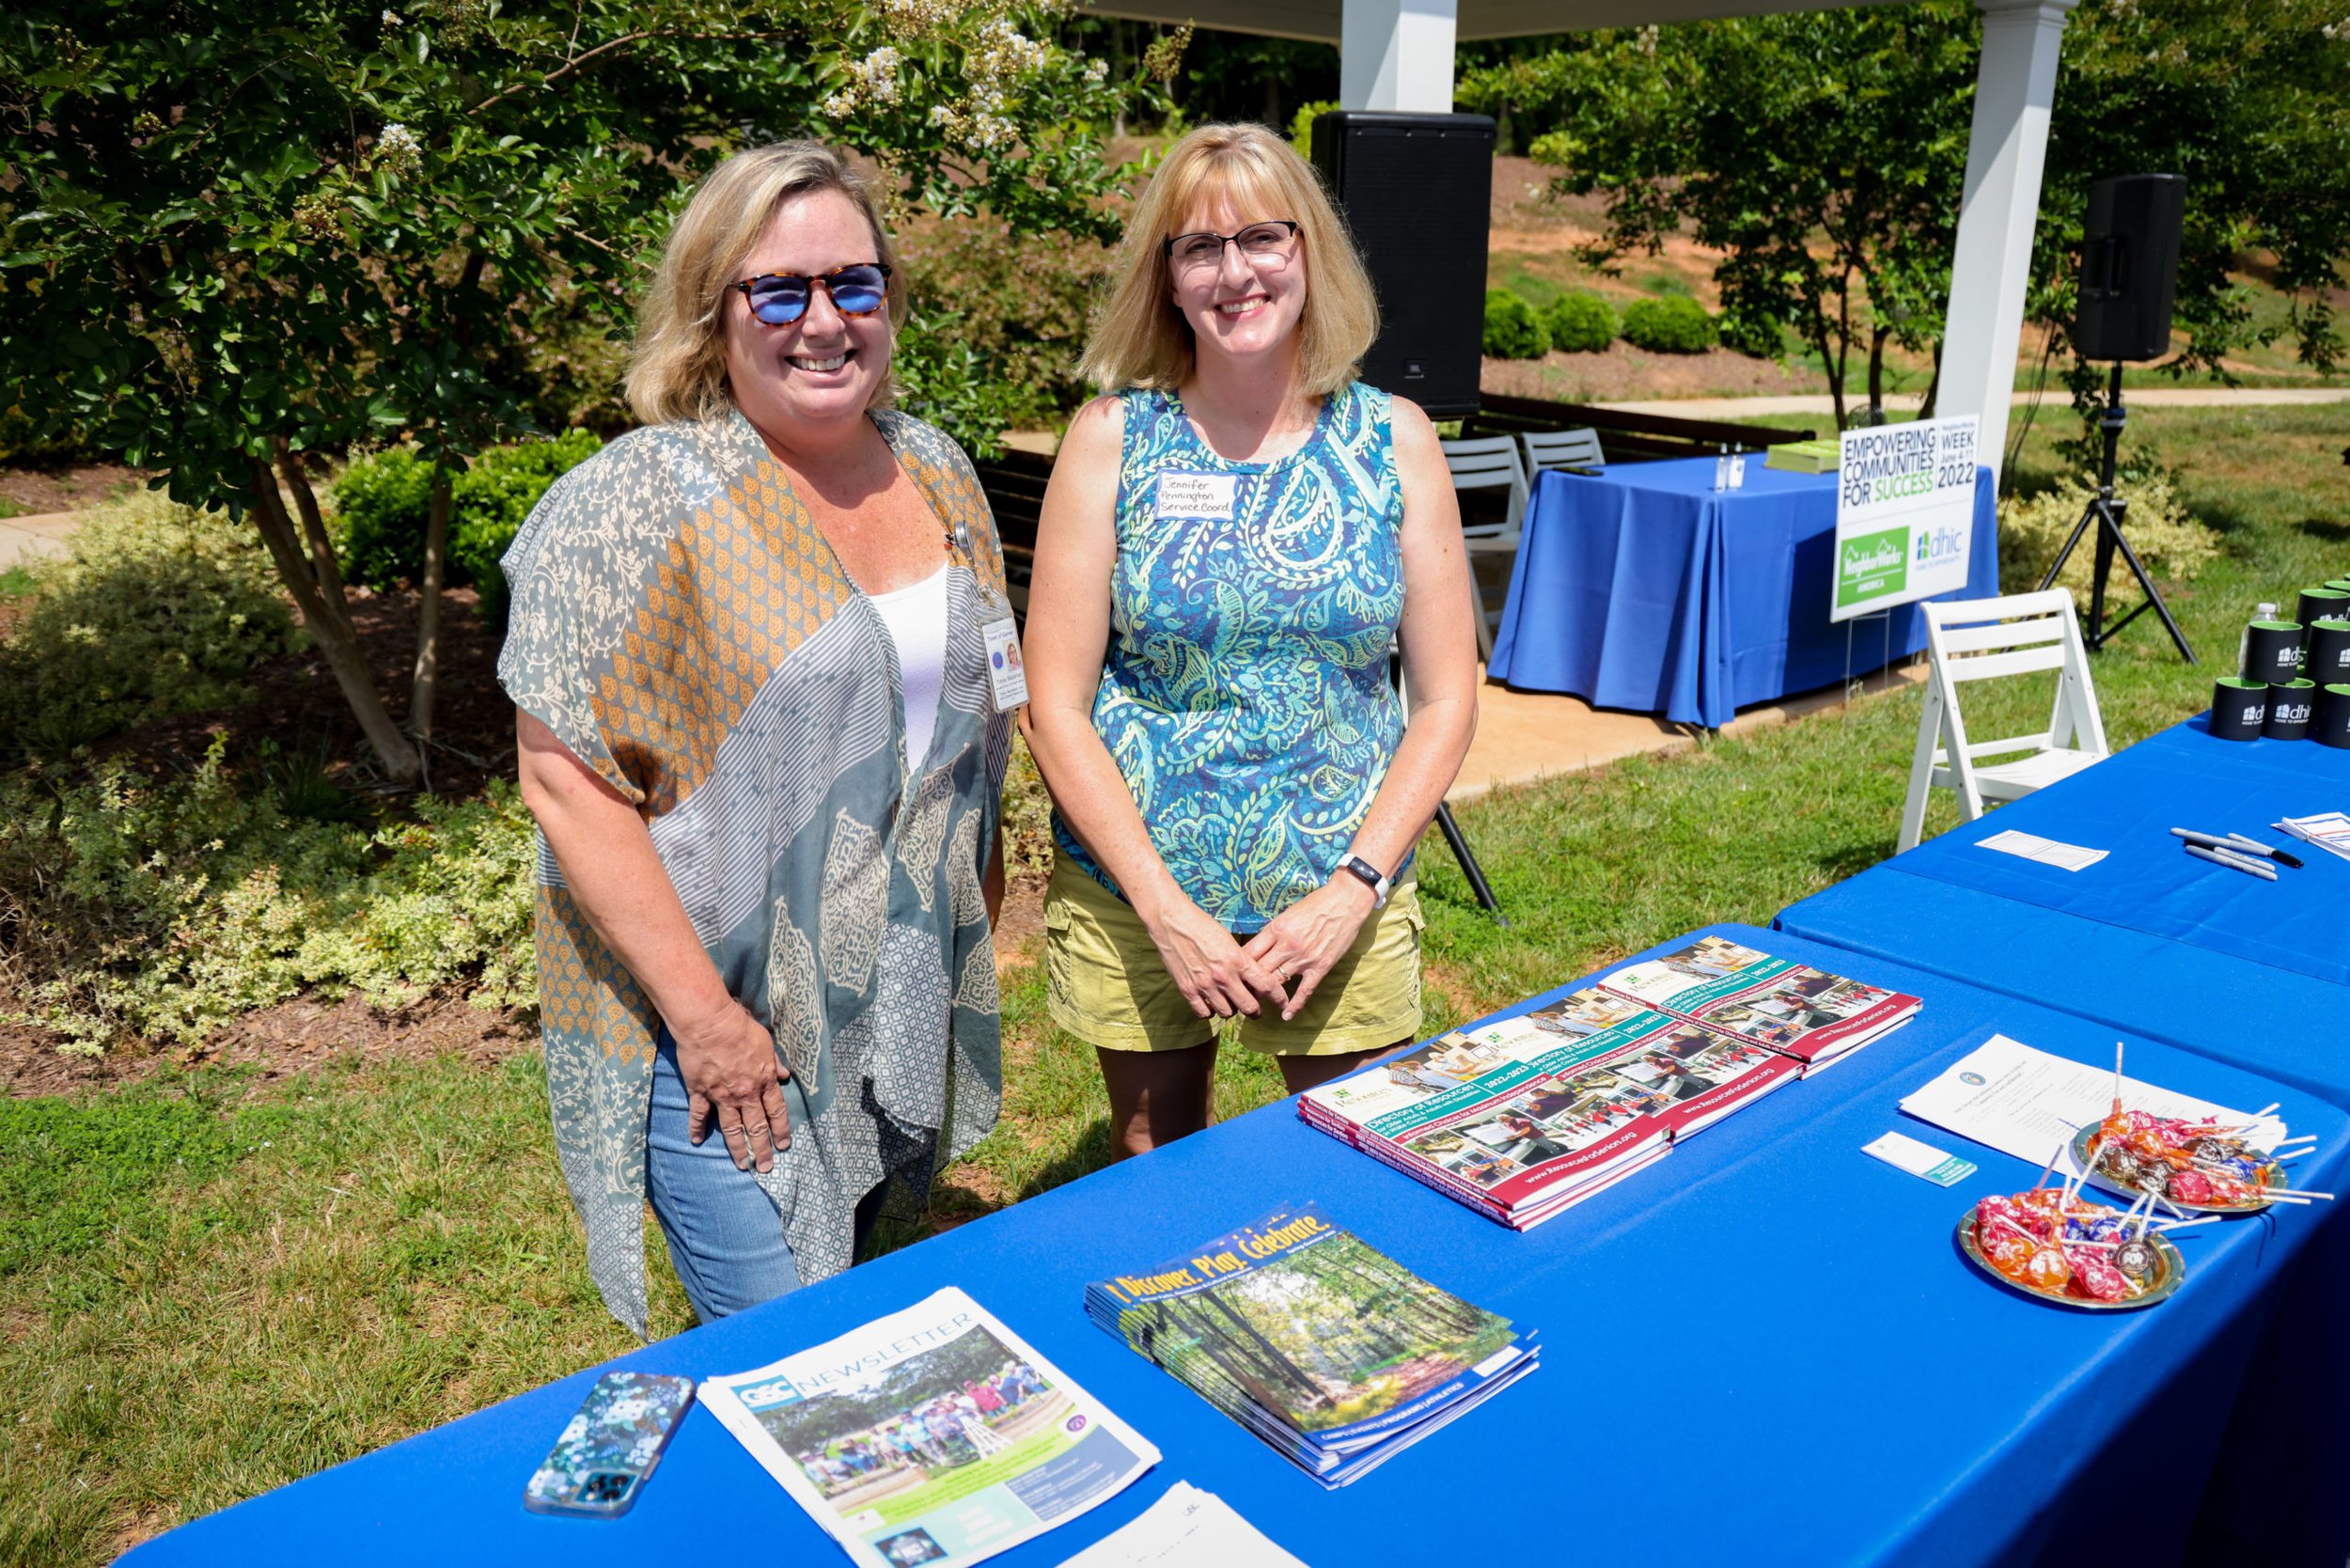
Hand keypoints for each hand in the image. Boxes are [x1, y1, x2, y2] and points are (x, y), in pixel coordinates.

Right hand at [673, 1001, 791, 1171]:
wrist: (710, 1023)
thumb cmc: (740, 1029)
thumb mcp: (766, 1043)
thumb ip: (774, 1063)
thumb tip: (785, 1076)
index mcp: (763, 1081)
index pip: (776, 1112)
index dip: (781, 1130)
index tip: (783, 1146)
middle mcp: (745, 1093)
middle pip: (756, 1127)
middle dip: (762, 1149)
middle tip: (765, 1167)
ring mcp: (721, 1095)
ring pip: (732, 1128)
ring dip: (737, 1148)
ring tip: (742, 1165)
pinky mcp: (700, 1092)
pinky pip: (698, 1115)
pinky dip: (696, 1128)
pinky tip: (697, 1141)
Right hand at [1142, 894, 1289, 1019]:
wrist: (1172, 921)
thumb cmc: (1202, 925)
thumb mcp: (1229, 940)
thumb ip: (1241, 961)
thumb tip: (1251, 978)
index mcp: (1237, 960)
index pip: (1267, 985)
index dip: (1279, 997)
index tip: (1282, 1002)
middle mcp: (1223, 976)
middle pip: (1249, 1007)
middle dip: (1256, 1011)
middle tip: (1256, 1010)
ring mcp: (1204, 985)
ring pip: (1227, 1013)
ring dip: (1232, 1010)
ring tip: (1231, 1004)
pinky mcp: (1187, 989)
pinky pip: (1204, 1012)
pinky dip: (1210, 1011)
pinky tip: (1212, 1004)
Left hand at [1240, 877, 1377, 1021]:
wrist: (1346, 901)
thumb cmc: (1316, 904)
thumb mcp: (1288, 914)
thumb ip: (1274, 932)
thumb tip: (1259, 947)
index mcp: (1276, 929)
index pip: (1249, 953)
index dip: (1238, 967)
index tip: (1232, 975)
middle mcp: (1287, 945)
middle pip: (1259, 971)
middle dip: (1246, 983)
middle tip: (1238, 994)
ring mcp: (1304, 958)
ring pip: (1277, 982)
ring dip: (1265, 994)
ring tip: (1255, 1005)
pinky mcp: (1320, 967)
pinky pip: (1304, 990)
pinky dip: (1294, 1005)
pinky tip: (1286, 1015)